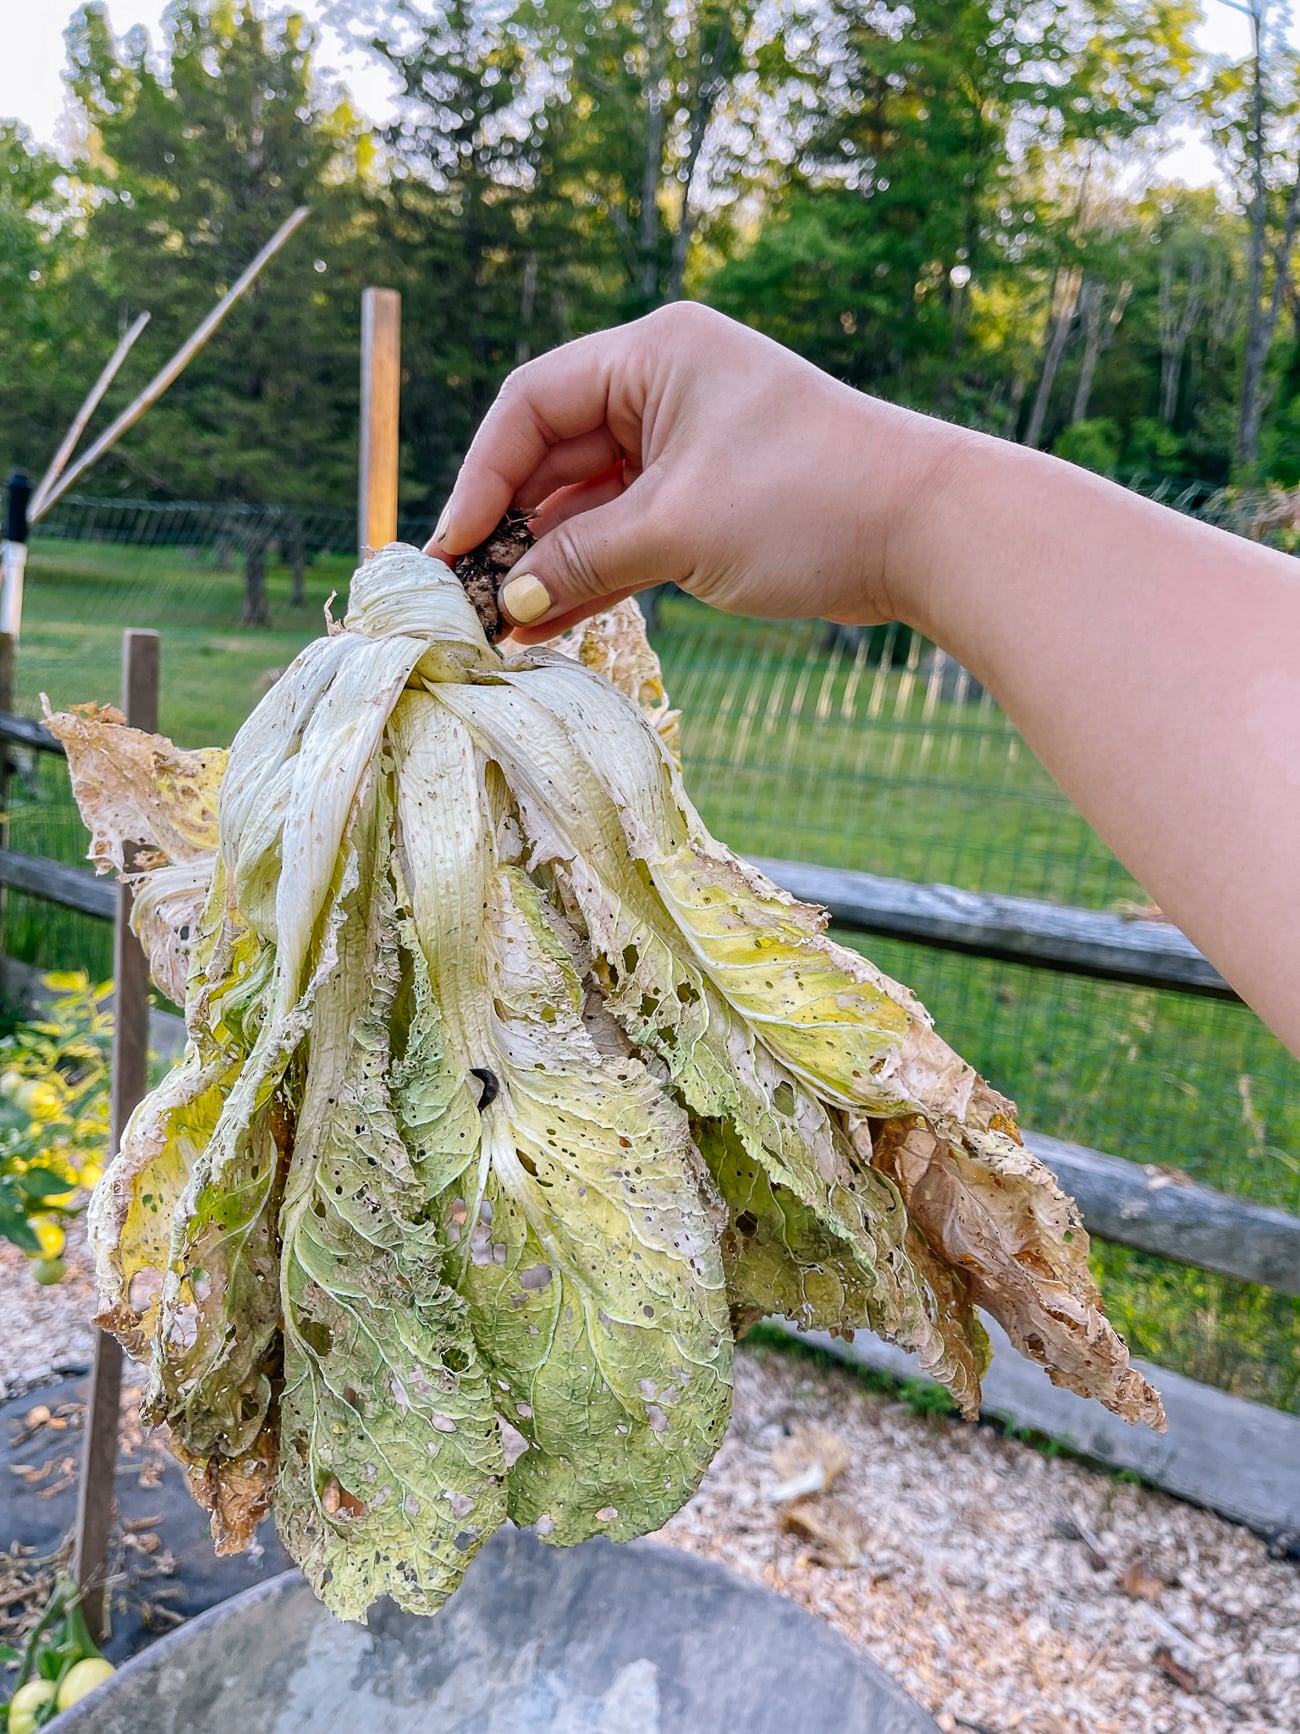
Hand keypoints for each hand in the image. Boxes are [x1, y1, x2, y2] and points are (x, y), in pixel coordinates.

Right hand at [426, 302, 948, 640]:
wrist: (930, 533)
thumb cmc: (809, 502)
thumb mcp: (678, 529)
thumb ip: (583, 561)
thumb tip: (507, 605)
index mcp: (654, 356)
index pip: (532, 404)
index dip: (482, 477)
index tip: (450, 549)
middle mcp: (665, 389)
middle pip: (555, 455)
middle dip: (512, 528)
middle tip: (467, 597)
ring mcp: (689, 448)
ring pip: (592, 503)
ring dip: (550, 563)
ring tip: (502, 626)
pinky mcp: (711, 501)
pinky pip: (631, 533)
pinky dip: (596, 574)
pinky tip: (551, 622)